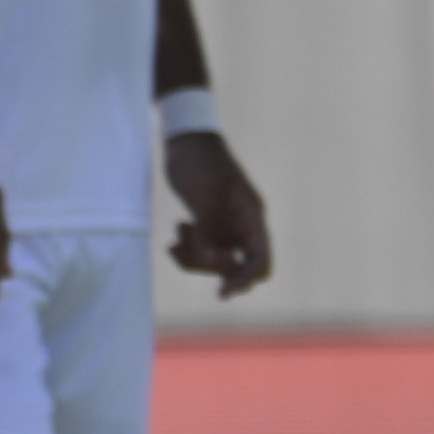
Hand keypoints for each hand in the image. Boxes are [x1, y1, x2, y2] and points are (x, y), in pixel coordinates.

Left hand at [165, 133, 273, 296]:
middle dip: (209, 267)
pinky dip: (186, 251)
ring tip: (177, 233)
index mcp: (250, 217)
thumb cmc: (199, 163)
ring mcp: (225, 227)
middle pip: (236, 267)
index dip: (244, 280)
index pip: (260, 260)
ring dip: (193, 258)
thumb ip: (212, 232)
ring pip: (215, 263)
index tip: (222, 293)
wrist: (184, 141)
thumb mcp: (204, 197)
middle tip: (185, 252)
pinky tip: (174, 239)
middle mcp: (242, 226)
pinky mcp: (208, 226)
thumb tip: (217, 264)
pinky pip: (201, 253)